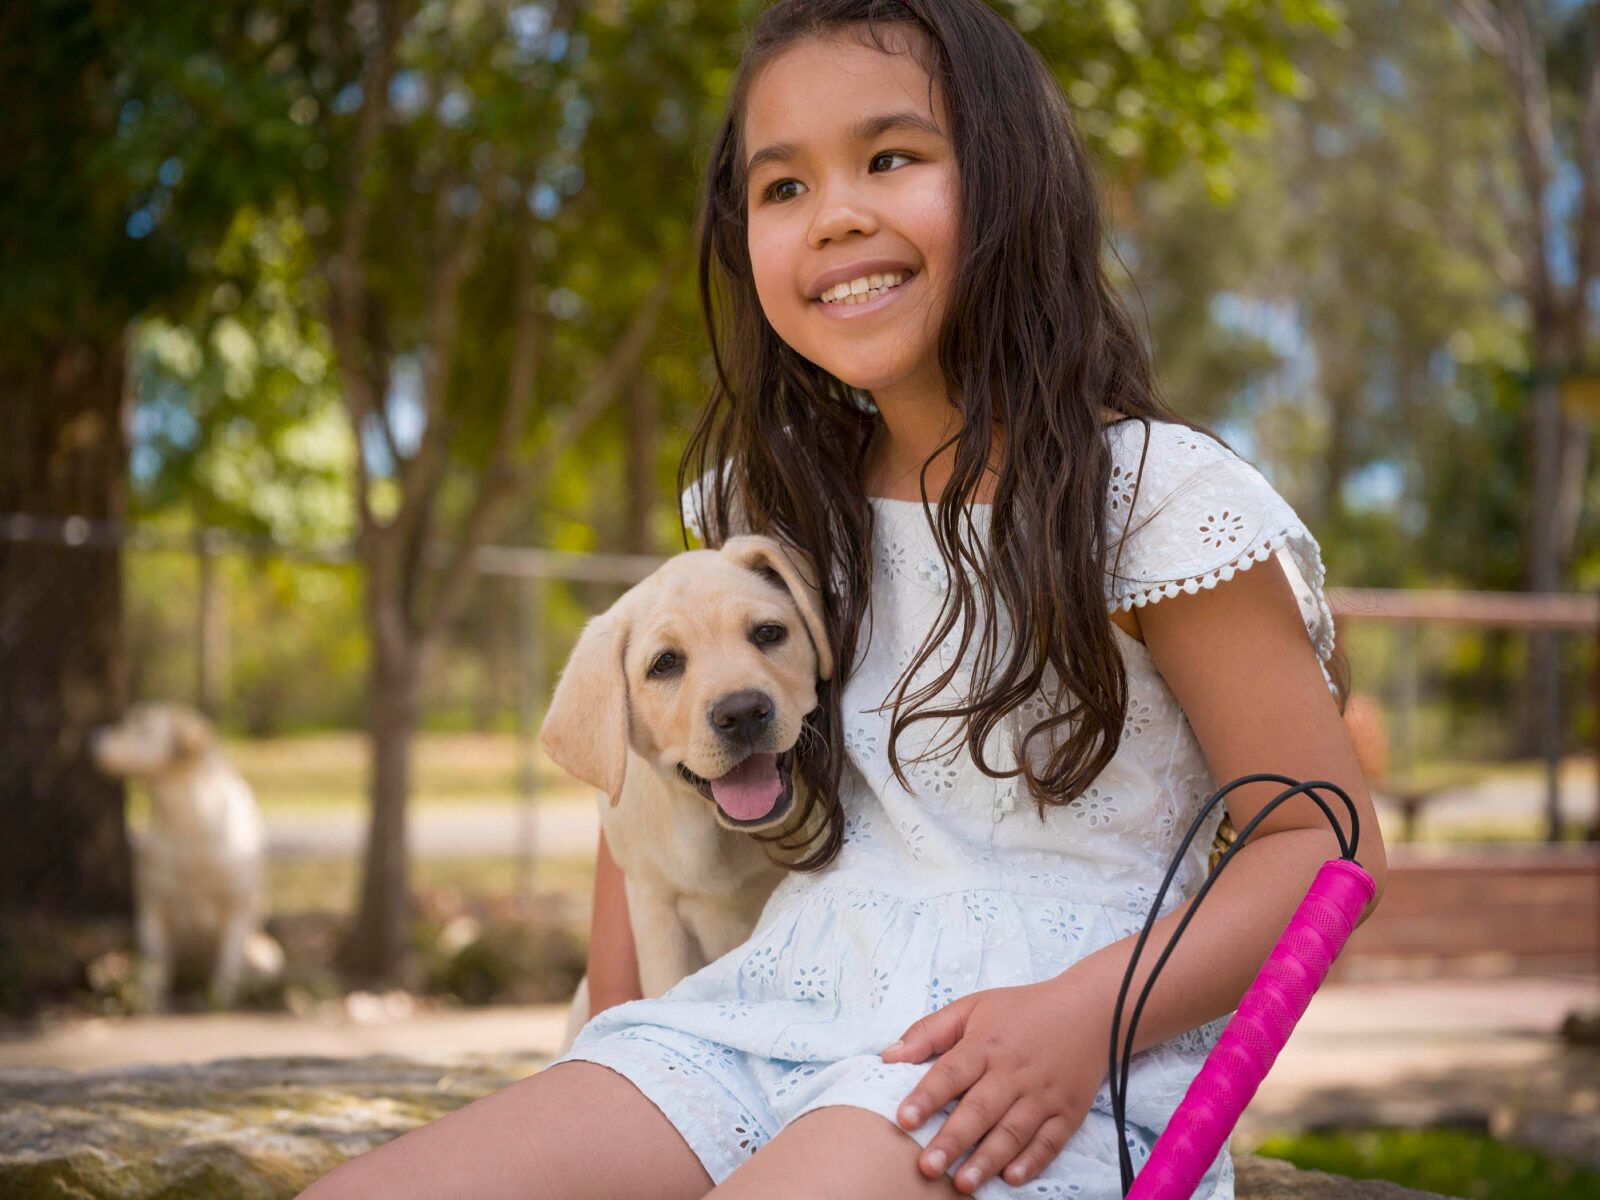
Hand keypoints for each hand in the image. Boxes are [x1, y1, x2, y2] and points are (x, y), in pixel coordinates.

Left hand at [880, 975, 1107, 1192]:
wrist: (1089, 1012)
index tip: (904, 1119)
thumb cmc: (1022, 1011)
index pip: (952, 1072)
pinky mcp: (1067, 1112)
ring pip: (1013, 1131)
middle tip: (927, 1166)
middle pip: (980, 1109)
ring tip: (962, 1183)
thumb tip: (888, 1056)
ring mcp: (1043, 1094)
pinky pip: (1050, 1141)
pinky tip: (1011, 1178)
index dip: (927, 1096)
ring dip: (987, 1159)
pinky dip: (1032, 1161)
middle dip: (953, 1140)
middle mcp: (1014, 1072)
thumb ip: (929, 1032)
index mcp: (986, 1044)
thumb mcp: (972, 1007)